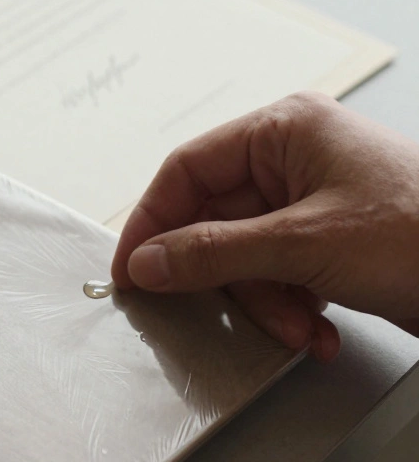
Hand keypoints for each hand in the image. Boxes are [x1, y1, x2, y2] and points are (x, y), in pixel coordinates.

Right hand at [111, 91, 418, 362]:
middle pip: (214, 222)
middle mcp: (294, 160)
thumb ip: (213, 253)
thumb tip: (148, 262)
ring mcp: (313, 203)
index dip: (151, 222)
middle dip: (229, 278)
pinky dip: (293, 310)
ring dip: (267, 304)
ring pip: (245, 258)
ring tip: (300, 326)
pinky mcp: (331, 243)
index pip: (187, 170)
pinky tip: (319, 330)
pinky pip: (279, 276)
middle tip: (215, 309)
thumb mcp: (303, 245)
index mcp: (284, 131)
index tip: (131, 269)